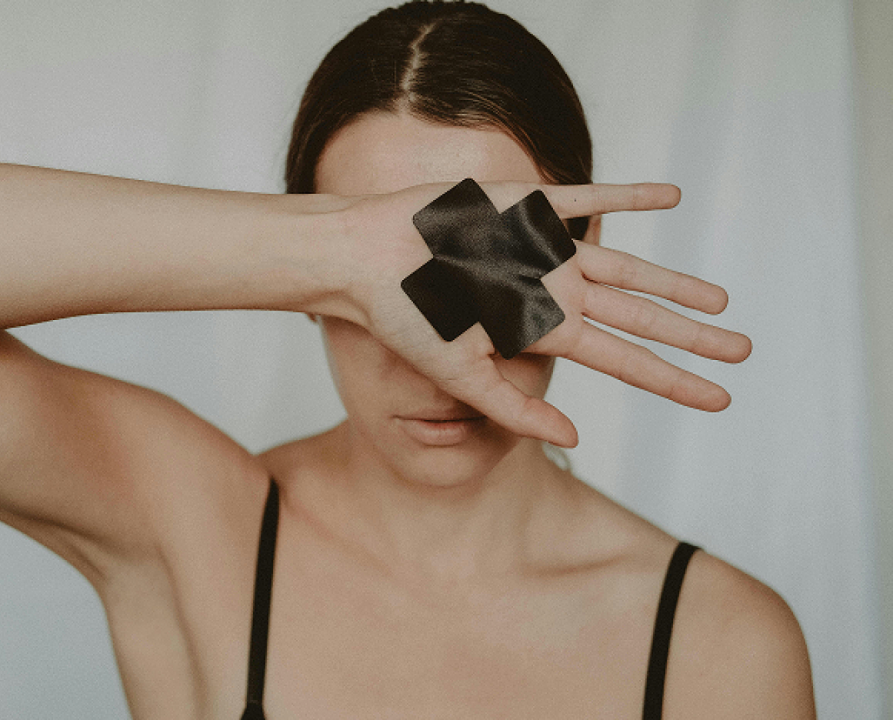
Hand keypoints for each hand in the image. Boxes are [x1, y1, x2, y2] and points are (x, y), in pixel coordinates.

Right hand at [341, 181, 751, 447]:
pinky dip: (629, 195)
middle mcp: (552, 292)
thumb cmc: (403, 319)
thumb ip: (515, 407)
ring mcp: (544, 250)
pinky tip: (671, 194)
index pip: (624, 362)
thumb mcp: (460, 375)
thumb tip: (575, 441)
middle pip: (639, 317)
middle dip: (692, 336)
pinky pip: (588, 199)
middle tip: (744, 351)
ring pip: (627, 266)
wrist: (364, 259)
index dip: (674, 381)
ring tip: (720, 298)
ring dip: (674, 280)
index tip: (720, 401)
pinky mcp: (526, 206)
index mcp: (541, 331)